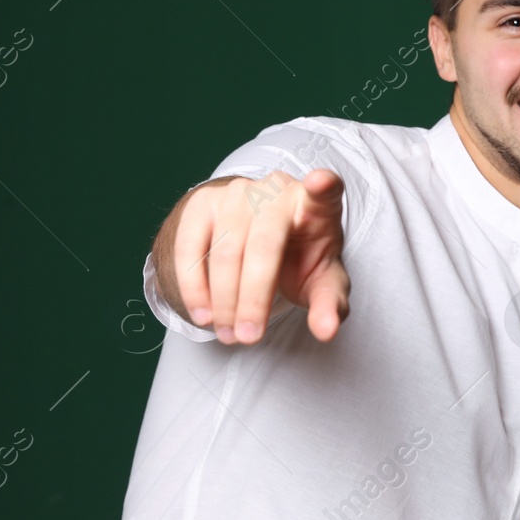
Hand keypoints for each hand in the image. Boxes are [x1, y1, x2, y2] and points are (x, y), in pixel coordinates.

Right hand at [174, 169, 350, 343]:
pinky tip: (204, 314)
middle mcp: (277, 190)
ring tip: (229, 334)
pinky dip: (194, 286)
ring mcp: (238, 192)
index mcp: (317, 204)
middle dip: (254, 297)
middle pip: (265, 243)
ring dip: (223, 300)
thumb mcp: (323, 282)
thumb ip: (330, 304)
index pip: (326, 189)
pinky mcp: (203, 202)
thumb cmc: (303, 259)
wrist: (264, 241)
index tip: (321, 182)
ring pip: (225, 249)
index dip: (323, 185)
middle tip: (249, 337)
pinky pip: (189, 246)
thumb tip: (326, 331)